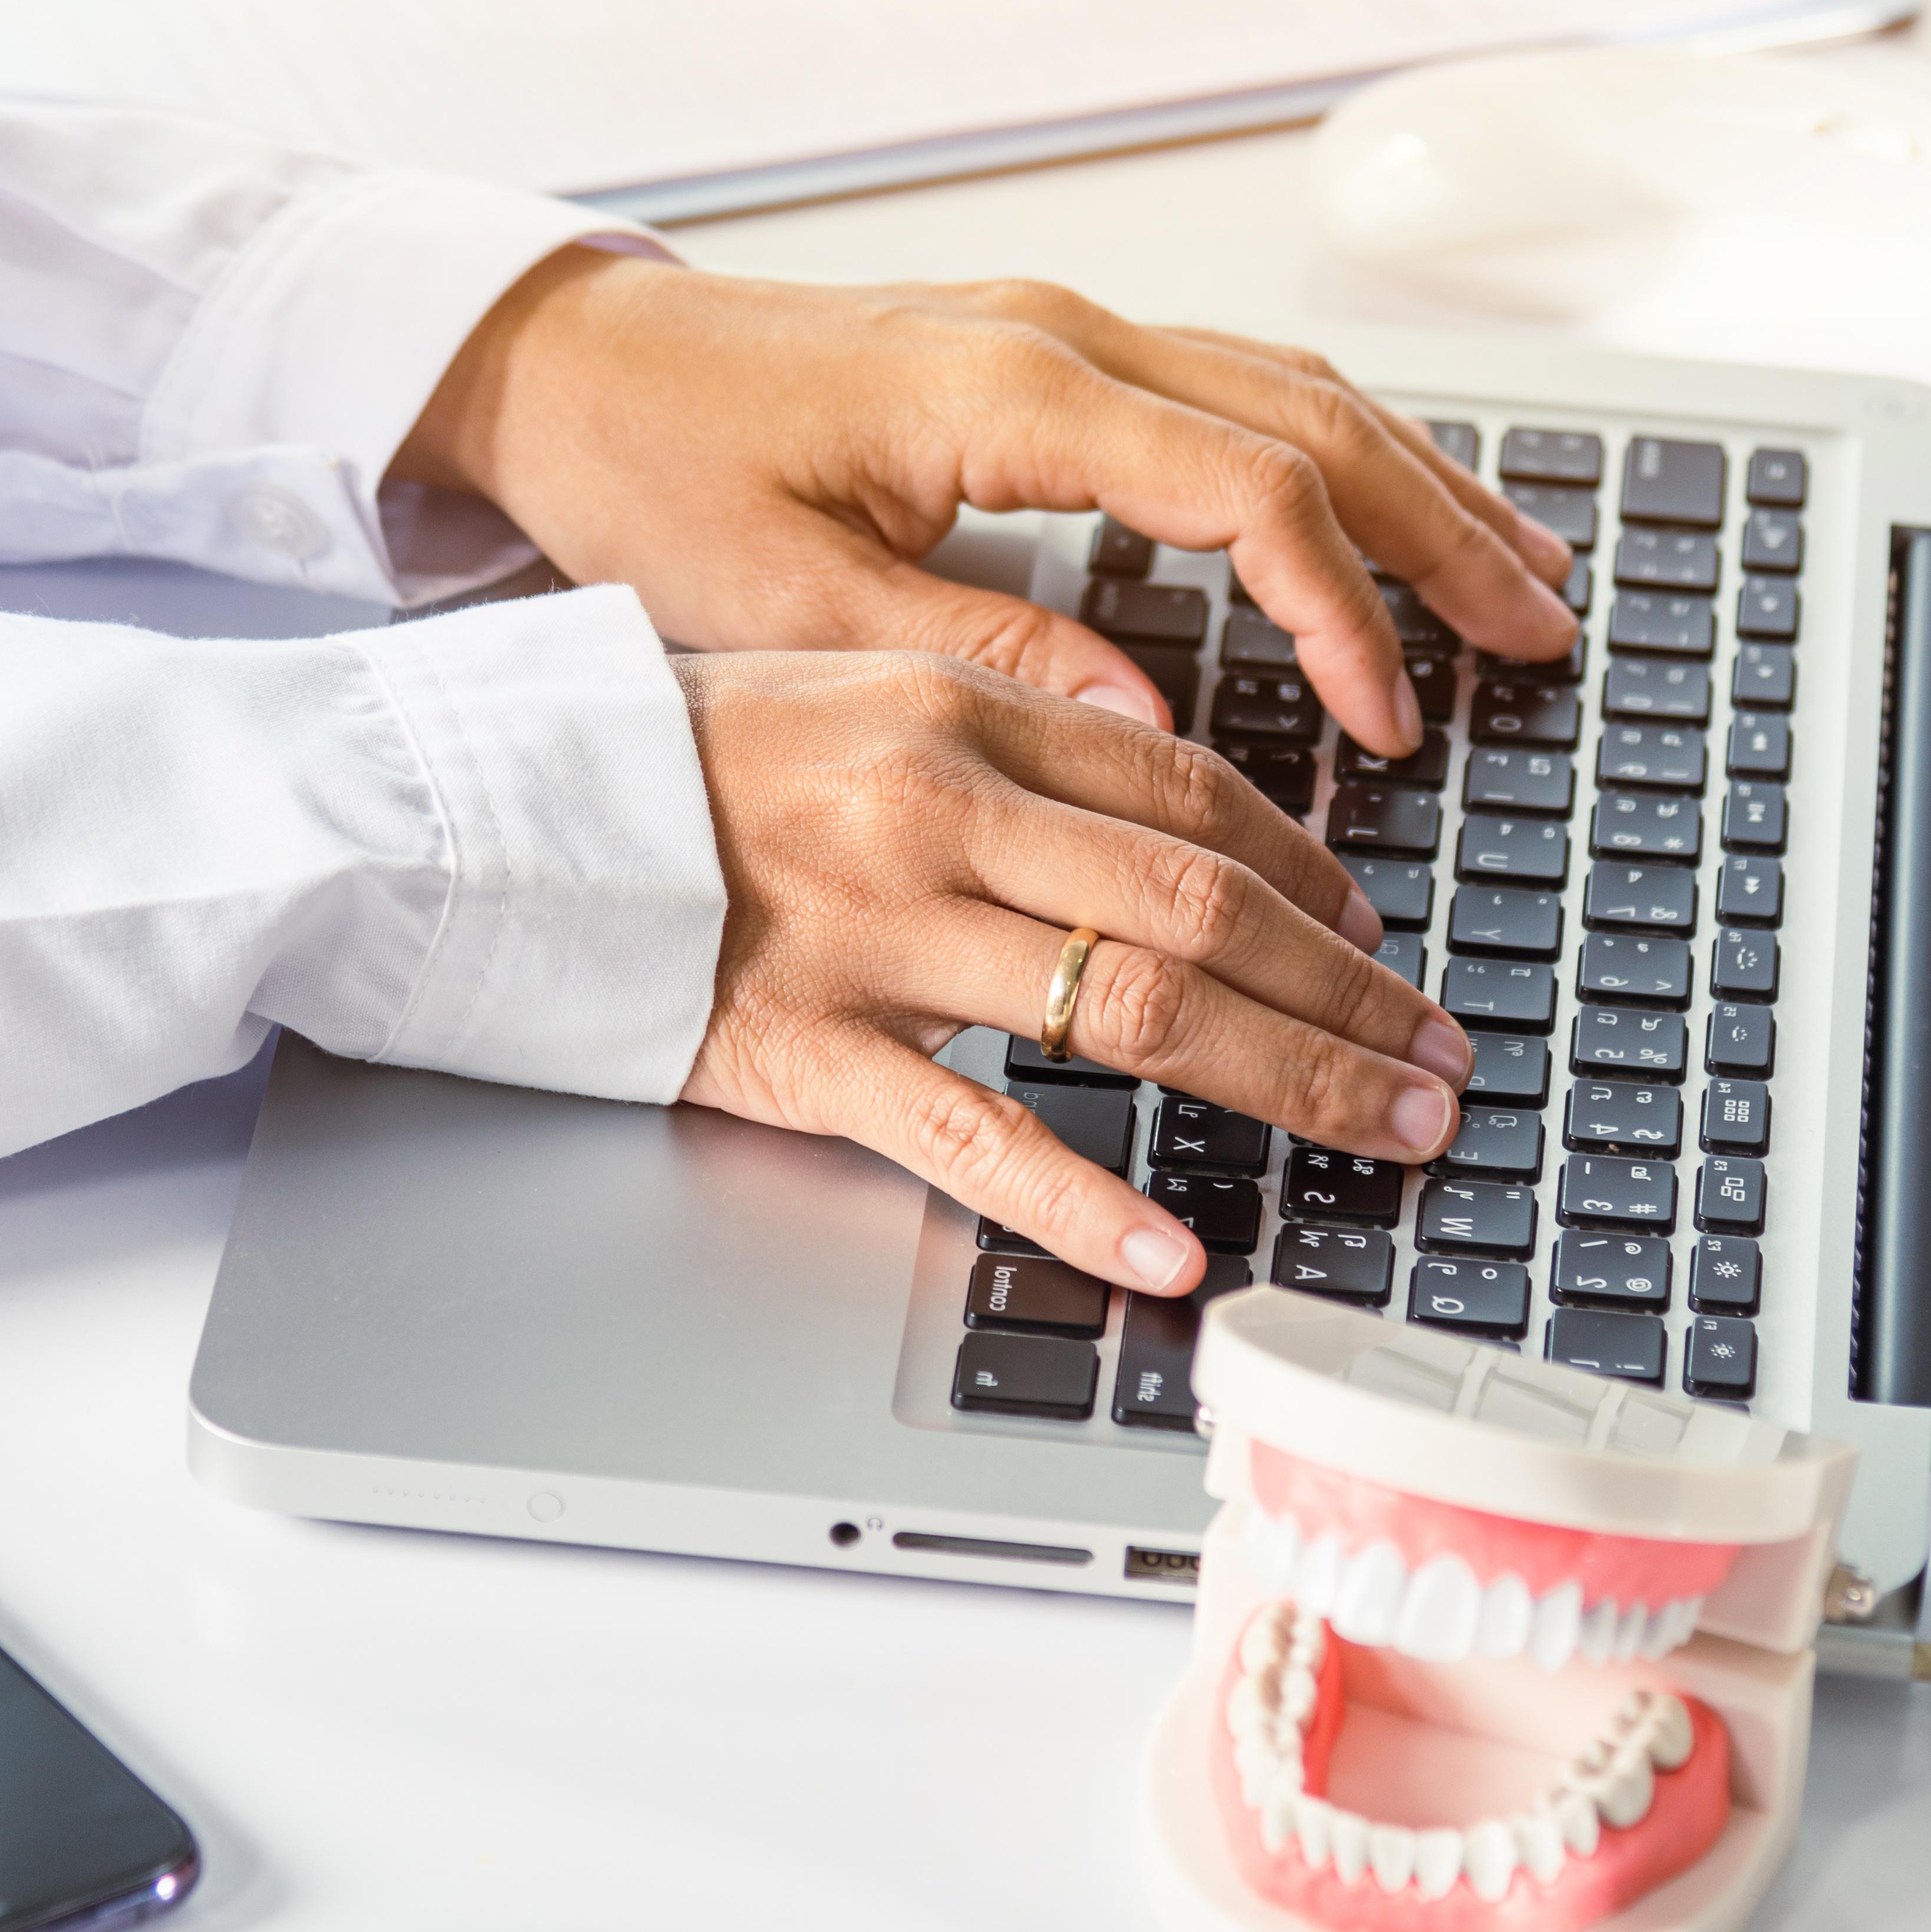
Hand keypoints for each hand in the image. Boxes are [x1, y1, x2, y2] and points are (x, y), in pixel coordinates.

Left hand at [394, 255, 1574, 756]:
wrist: (570, 365)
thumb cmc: (655, 474)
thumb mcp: (797, 601)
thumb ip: (981, 654)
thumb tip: (1144, 719)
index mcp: (1009, 389)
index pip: (1248, 488)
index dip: (1338, 609)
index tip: (1385, 723)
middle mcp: (1061, 336)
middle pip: (1314, 420)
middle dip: (1442, 531)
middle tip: (1543, 636)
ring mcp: (1061, 331)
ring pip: (1294, 392)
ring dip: (1416, 483)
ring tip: (1518, 577)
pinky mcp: (1044, 355)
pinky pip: (1233, 391)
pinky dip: (1334, 454)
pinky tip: (1386, 513)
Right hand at [673, 648, 1474, 1294]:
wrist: (485, 810)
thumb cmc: (675, 753)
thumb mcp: (858, 679)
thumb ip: (1010, 727)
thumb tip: (1175, 790)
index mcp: (956, 709)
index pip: (1193, 798)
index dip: (1318, 880)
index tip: (1385, 943)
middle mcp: (933, 810)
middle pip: (1205, 911)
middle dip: (1355, 996)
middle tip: (1445, 1063)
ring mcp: (871, 934)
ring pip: (1132, 1014)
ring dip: (1290, 1082)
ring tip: (1386, 1134)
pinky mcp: (798, 1047)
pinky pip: (968, 1135)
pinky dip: (1081, 1199)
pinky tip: (1168, 1251)